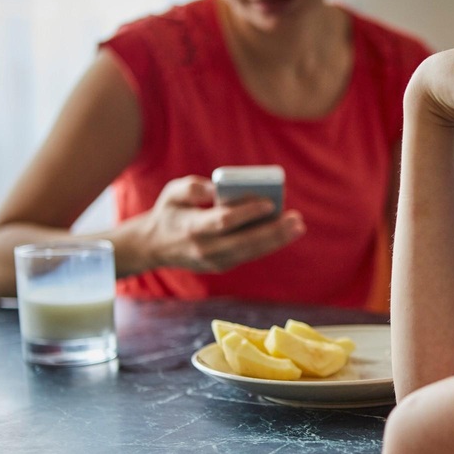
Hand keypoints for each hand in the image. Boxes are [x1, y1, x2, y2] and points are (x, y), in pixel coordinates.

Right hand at [125, 175, 305, 273]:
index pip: (224, 222)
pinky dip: (268, 245)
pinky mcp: (222, 266)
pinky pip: (249, 255)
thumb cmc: (170, 211)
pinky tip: (285, 233)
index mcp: (192, 227)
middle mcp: (205, 248)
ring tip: (297, 227)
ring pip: (251, 252)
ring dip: (277, 240)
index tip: (269, 203)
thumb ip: (194, 187)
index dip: (247, 213)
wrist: (155, 246)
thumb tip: (218, 189)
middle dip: (274, 231)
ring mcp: (214, 261)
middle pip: (245, 241)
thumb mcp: (173, 192)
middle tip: (296, 219)